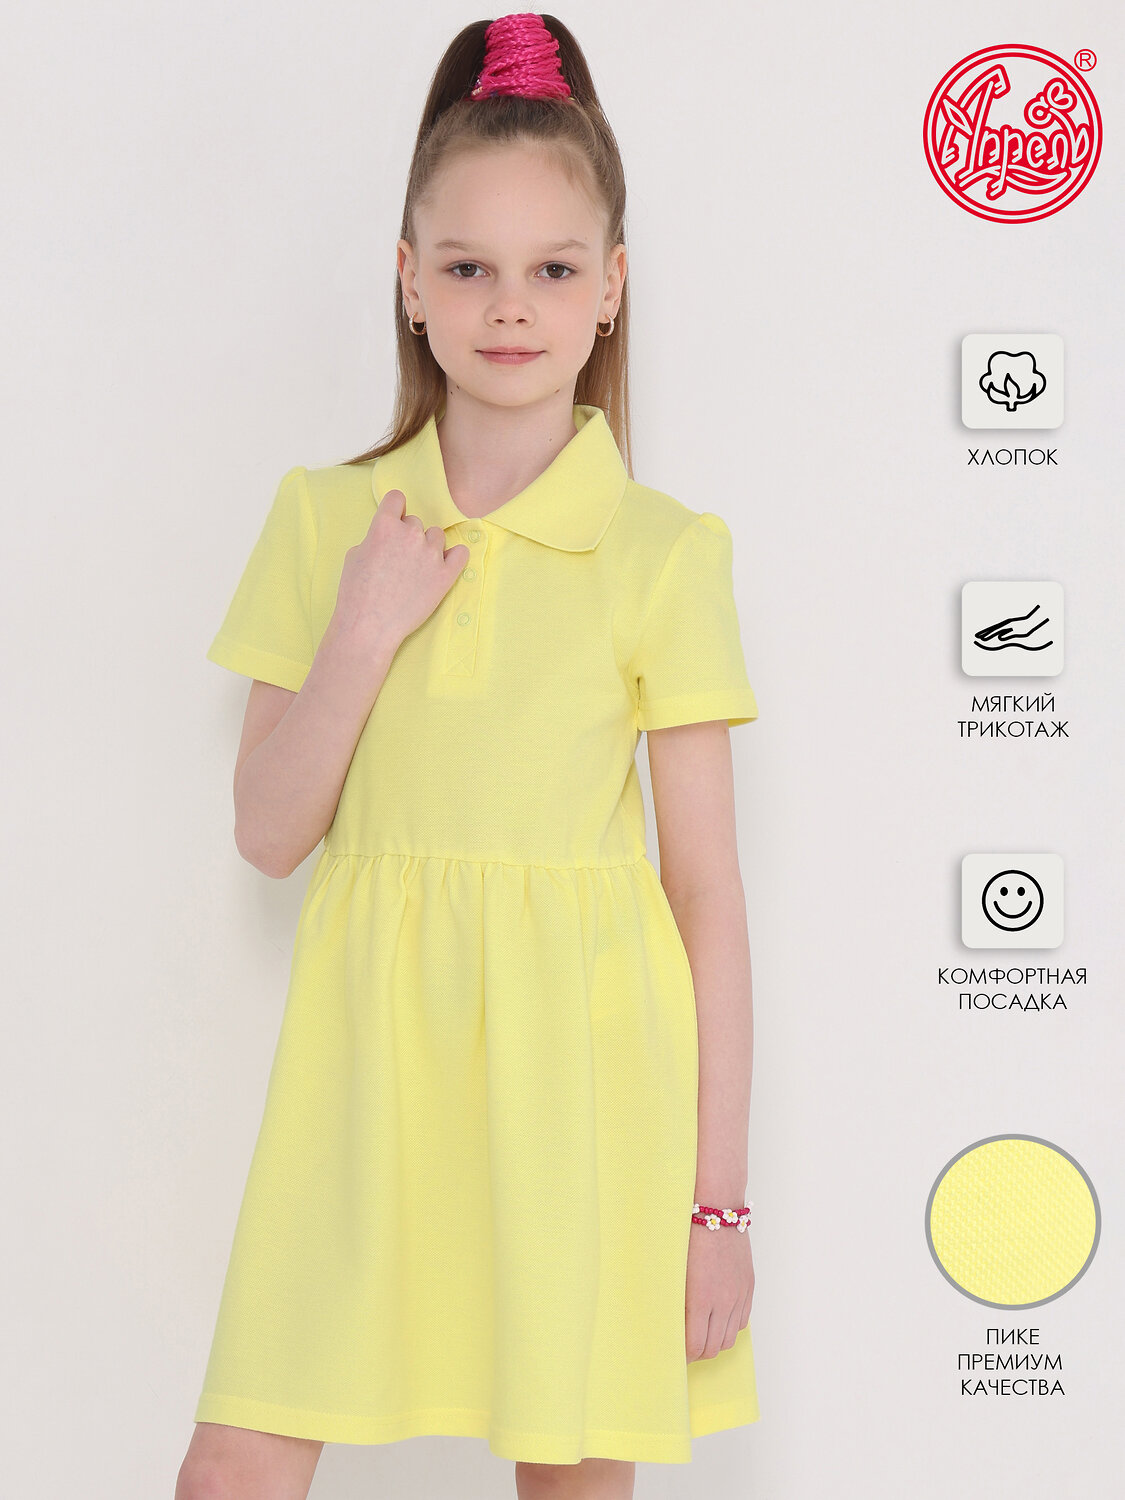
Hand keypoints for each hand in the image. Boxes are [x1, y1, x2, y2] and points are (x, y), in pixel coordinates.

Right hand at [330, 488, 469, 652]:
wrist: (369, 627)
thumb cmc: (356, 594)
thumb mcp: (354, 555)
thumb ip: (375, 537)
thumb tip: (388, 536)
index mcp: (385, 526)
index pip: (397, 499)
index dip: (394, 511)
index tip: (394, 522)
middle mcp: (410, 535)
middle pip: (415, 522)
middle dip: (408, 536)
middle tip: (399, 559)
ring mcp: (431, 554)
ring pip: (436, 536)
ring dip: (428, 547)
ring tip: (416, 569)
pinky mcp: (445, 575)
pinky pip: (460, 553)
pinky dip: (454, 557)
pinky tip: (443, 565)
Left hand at [685, 1221, 754, 1361]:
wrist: (716, 1207)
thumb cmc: (687, 1233)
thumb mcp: (674, 1269)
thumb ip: (674, 1300)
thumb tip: (667, 1323)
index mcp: (700, 1299)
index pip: (694, 1346)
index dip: (682, 1357)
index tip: (672, 1356)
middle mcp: (723, 1302)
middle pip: (712, 1348)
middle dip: (697, 1354)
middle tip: (684, 1350)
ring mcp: (738, 1295)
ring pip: (729, 1339)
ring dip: (714, 1343)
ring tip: (700, 1337)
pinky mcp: (748, 1287)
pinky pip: (742, 1322)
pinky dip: (729, 1328)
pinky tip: (717, 1321)